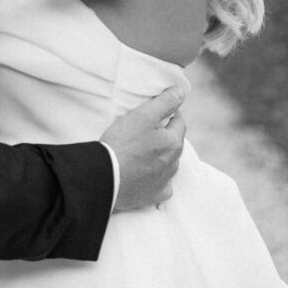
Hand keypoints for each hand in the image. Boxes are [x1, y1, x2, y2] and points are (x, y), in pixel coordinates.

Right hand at [101, 86, 185, 211]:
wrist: (106, 177)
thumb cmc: (123, 143)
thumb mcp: (143, 116)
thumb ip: (165, 102)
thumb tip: (181, 91)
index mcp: (173, 143)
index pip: (179, 122)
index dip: (169, 113)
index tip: (156, 111)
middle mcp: (173, 164)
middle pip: (174, 143)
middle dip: (165, 134)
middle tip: (146, 128)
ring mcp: (165, 181)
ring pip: (168, 163)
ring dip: (161, 155)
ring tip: (142, 149)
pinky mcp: (154, 195)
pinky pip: (162, 185)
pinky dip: (157, 178)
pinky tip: (146, 173)